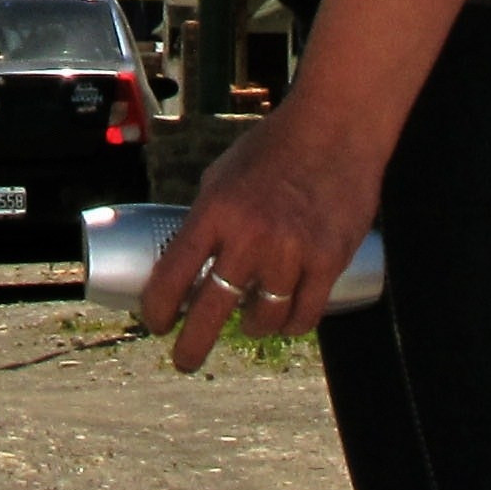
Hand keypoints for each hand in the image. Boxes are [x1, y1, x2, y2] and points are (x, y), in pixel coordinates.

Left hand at [137, 93, 384, 372]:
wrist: (335, 128)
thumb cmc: (274, 148)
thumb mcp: (223, 174)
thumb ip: (208, 217)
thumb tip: (187, 258)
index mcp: (215, 210)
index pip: (174, 273)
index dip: (158, 307)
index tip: (155, 323)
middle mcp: (250, 236)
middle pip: (212, 310)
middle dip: (192, 345)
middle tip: (185, 361)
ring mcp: (291, 252)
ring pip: (263, 318)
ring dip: (251, 328)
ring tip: (248, 324)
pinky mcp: (328, 261)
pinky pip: (304, 315)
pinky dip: (291, 326)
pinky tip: (283, 323)